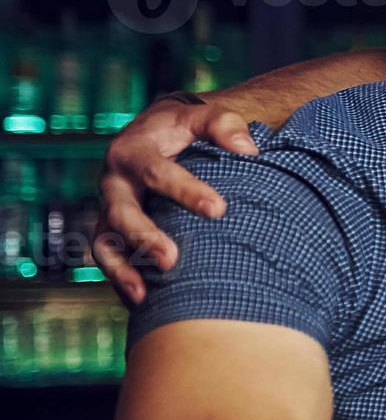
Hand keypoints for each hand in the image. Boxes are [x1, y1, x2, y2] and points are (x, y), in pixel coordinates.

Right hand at [93, 99, 258, 302]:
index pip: (156, 172)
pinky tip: (144, 303)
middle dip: (144, 237)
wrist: (158, 131)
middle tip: (171, 260)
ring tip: (143, 294)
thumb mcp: (204, 116)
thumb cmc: (187, 127)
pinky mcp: (111, 230)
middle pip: (120, 212)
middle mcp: (114, 182)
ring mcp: (109, 209)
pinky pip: (109, 258)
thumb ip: (225, 126)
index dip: (186, 191)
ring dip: (121, 269)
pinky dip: (122, 279)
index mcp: (133, 151)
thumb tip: (249, 150)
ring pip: (103, 242)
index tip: (219, 210)